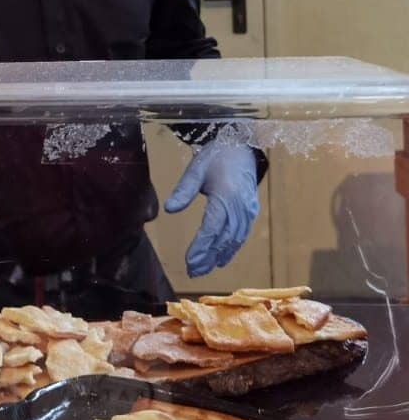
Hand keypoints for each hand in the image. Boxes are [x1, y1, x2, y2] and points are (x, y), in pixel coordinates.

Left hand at [164, 142, 259, 277]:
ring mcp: (248, 211)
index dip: (201, 247)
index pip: (212, 228)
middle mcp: (240, 208)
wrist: (242, 147)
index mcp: (226, 197)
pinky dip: (231, 249)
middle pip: (224, 240)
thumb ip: (183, 190)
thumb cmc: (216, 157)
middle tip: (192, 272)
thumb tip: (169, 209)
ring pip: (234, 241)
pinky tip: (220, 259)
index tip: (189, 261)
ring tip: (202, 270)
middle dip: (208, 258)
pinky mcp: (251, 212)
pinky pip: (241, 235)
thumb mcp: (196, 169)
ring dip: (219, 257)